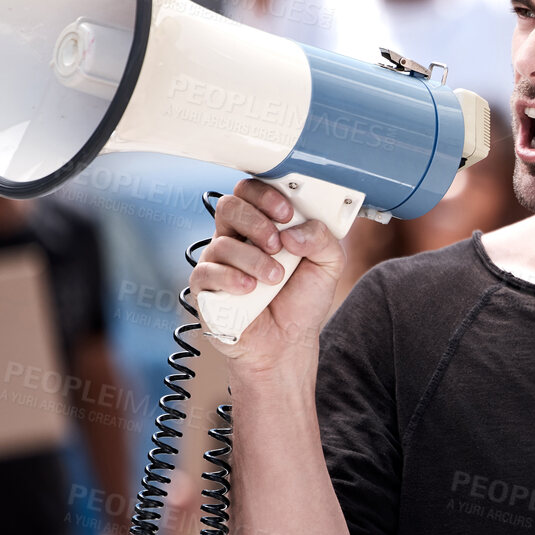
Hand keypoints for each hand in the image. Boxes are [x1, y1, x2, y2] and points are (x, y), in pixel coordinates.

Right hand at [187, 178, 344, 372]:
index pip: (251, 191)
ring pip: (222, 242)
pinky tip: (250, 289)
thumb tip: (294, 231)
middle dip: (257, 222)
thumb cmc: (302, 300)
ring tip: (275, 278)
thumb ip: (323, 238)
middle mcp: (237, 237)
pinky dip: (232, 278)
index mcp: (264, 224)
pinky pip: (207, 272)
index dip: (265, 195)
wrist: (288, 342)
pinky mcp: (206, 287)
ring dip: (254, 259)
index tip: (286, 213)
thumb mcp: (328, 264)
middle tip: (278, 244)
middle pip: (229, 206)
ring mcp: (218, 261)